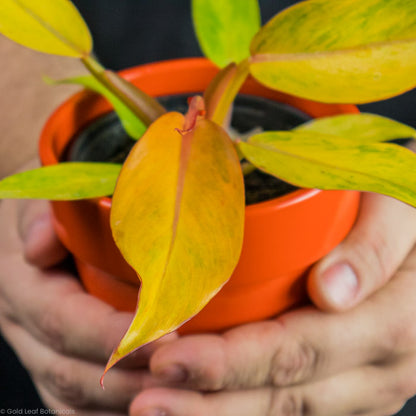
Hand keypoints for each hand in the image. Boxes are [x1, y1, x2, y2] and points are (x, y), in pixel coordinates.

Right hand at [0, 198, 175, 414]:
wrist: (39, 234)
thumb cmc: (50, 214)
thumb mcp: (41, 204)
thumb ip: (42, 217)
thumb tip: (39, 245)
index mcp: (24, 288)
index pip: (64, 321)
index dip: (112, 336)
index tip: (165, 339)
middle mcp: (26, 330)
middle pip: (71, 372)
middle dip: (129, 379)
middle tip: (184, 376)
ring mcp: (39, 355)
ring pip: (74, 400)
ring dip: (124, 405)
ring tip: (177, 399)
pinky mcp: (56, 367)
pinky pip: (77, 408)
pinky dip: (112, 415)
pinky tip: (154, 409)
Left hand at [129, 193, 415, 415]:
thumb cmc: (408, 219)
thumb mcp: (400, 213)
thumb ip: (374, 245)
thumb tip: (332, 290)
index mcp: (391, 324)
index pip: (296, 351)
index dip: (228, 362)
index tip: (166, 359)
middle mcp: (377, 370)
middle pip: (282, 397)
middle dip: (206, 402)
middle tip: (142, 399)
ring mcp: (361, 387)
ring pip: (283, 415)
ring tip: (153, 410)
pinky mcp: (347, 388)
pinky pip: (292, 413)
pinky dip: (237, 412)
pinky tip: (197, 407)